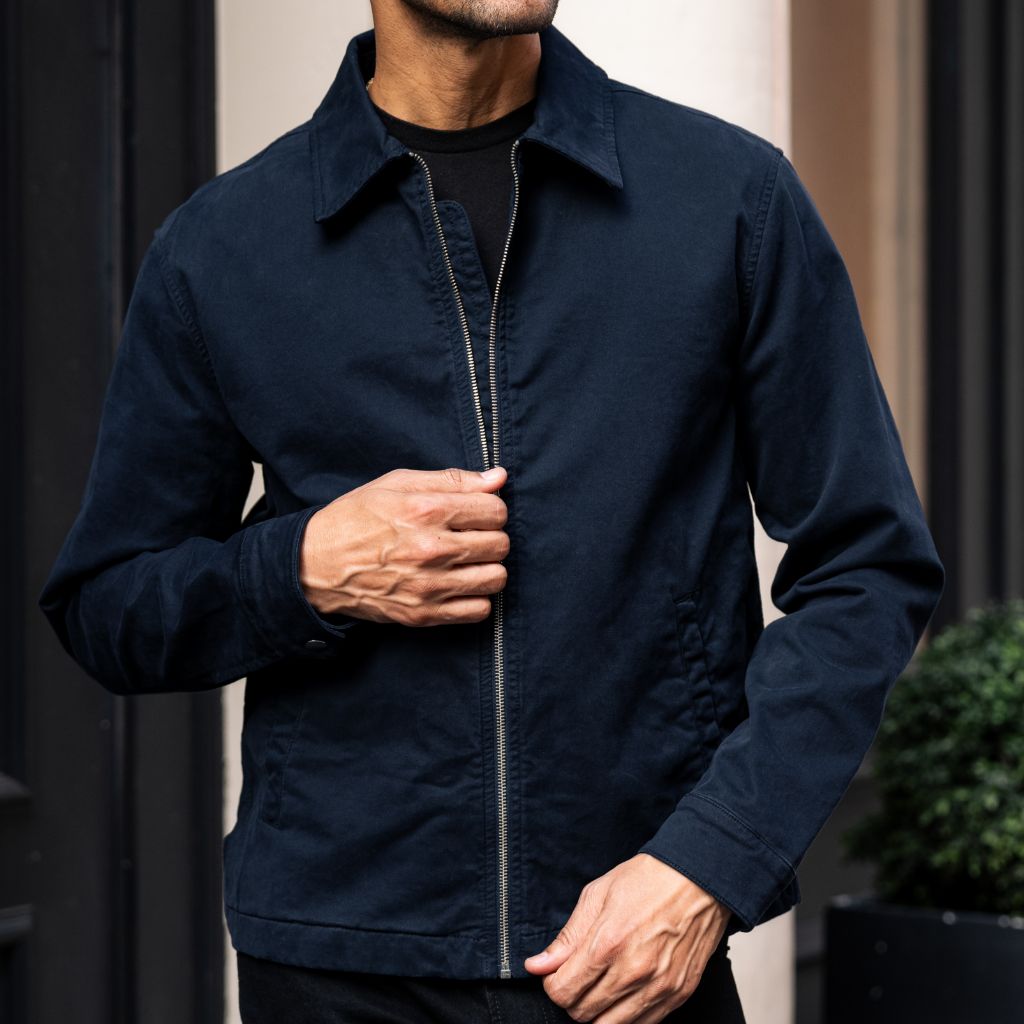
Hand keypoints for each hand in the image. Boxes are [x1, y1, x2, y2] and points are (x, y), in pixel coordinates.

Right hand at [299, 465, 508, 626]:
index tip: (475, 512)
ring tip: (468, 561)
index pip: (495, 510)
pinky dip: (477, 598)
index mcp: (426, 510)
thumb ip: (452, 480)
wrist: (316, 565)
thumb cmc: (356, 518)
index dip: (490, 508)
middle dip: (491, 536)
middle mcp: (431, 549)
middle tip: (470, 536)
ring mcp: (429, 586)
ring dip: (488, 567)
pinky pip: (479, 610)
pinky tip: (460, 584)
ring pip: (496, 578)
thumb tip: (498, 477)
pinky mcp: (424, 614)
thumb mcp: (398, 483)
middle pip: (500, 544)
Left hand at [523, 853, 731, 1023]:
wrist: (698, 879)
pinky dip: (625, 1016)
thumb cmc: (647, 880)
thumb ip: (567, 937)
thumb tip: (537, 965)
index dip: (552, 984)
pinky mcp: (677, 995)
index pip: (562, 992)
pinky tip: (623, 992)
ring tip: (599, 985)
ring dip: (596, 1012)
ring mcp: (658, 987)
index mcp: (607, 943)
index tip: (557, 973)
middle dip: (572, 999)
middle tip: (577, 977)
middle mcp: (633, 971)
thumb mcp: (597, 895)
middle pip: (582, 1014)